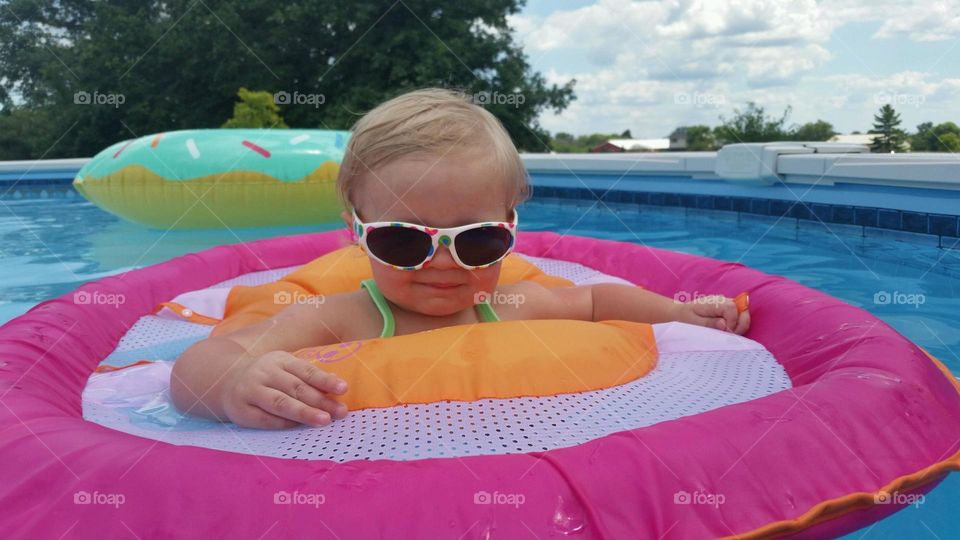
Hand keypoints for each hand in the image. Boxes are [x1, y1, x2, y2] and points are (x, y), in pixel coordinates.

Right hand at [221, 350, 348, 428]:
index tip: (343, 389)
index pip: (306, 370)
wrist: (226, 382)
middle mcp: (264, 373)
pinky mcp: (242, 411)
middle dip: (320, 401)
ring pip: (281, 403)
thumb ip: (308, 377)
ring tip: (324, 420)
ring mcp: (251, 391)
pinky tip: (299, 427)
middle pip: (296, 388)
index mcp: (280, 360)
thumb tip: (336, 385)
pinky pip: (266, 419)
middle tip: (340, 412)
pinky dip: (284, 423)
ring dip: (304, 413)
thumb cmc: (268, 377)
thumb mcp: (286, 369)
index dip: (325, 380)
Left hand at [681, 294, 750, 334]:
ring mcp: (726, 304)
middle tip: (730, 334)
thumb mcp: (693, 323)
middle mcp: (722, 300)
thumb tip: (724, 324)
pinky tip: (727, 330)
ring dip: (740, 325)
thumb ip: (709, 323)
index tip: (725, 331)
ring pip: (743, 313)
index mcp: (713, 303)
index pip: (732, 308)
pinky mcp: (728, 309)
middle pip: (742, 310)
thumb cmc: (685, 318)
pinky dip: (737, 324)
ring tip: (728, 333)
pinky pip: (739, 316)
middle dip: (741, 324)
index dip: (732, 322)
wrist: (680, 313)